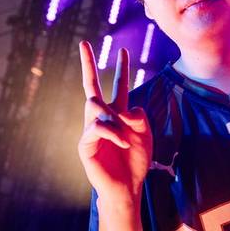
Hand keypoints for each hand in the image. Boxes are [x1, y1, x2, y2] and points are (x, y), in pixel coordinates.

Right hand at [77, 42, 152, 203]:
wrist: (127, 188)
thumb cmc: (135, 162)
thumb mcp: (145, 134)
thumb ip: (139, 116)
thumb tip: (124, 108)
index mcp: (118, 114)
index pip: (119, 86)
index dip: (122, 69)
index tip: (123, 50)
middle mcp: (102, 118)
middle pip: (91, 85)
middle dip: (88, 64)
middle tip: (84, 43)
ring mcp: (91, 129)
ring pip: (94, 104)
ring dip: (113, 118)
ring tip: (123, 135)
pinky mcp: (85, 143)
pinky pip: (96, 126)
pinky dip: (112, 133)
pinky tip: (122, 143)